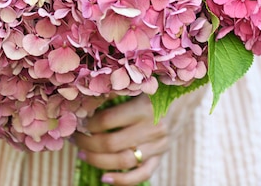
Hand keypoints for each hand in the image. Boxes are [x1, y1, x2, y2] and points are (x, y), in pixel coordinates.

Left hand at [73, 88, 205, 184]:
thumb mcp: (138, 83)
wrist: (186, 96)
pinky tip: (105, 178)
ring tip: (82, 154)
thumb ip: (116, 91)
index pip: (108, 121)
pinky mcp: (162, 155)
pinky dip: (123, 181)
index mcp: (144, 107)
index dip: (88, 123)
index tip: (77, 121)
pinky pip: (143, 174)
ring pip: (124, 161)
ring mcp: (159, 145)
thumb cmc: (157, 86)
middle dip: (87, 143)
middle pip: (112, 143)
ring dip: (98, 161)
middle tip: (74, 139)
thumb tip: (85, 99)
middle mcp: (153, 128)